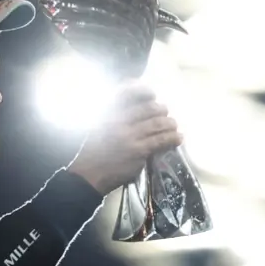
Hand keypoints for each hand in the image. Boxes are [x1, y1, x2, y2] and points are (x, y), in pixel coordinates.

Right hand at [68, 79, 182, 195]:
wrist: (87, 175)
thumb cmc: (90, 151)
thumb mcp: (96, 126)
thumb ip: (112, 116)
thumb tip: (136, 108)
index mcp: (106, 112)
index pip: (127, 91)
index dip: (143, 90)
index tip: (152, 93)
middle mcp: (118, 120)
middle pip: (148, 107)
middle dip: (161, 109)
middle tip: (165, 113)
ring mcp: (129, 135)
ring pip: (158, 123)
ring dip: (170, 123)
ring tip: (174, 126)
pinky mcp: (138, 151)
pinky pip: (161, 140)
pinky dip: (172, 137)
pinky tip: (178, 138)